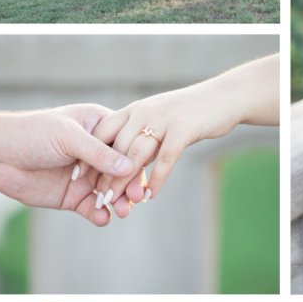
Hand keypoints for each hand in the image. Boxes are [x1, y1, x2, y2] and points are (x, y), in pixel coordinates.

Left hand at [0, 102, 137, 226]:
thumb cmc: (32, 133)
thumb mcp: (68, 137)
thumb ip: (98, 153)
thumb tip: (128, 167)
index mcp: (99, 128)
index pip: (125, 144)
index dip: (136, 160)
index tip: (141, 175)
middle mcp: (95, 152)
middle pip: (122, 171)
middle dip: (130, 185)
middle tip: (136, 198)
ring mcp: (85, 176)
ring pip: (111, 191)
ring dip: (119, 202)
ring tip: (124, 212)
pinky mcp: (73, 197)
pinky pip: (93, 208)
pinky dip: (101, 214)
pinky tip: (104, 218)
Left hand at [92, 56, 278, 203]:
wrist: (224, 97)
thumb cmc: (189, 114)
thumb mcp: (158, 122)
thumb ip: (140, 139)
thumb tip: (122, 167)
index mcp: (133, 110)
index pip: (102, 132)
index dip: (89, 154)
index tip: (78, 178)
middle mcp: (143, 112)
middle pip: (116, 147)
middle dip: (105, 176)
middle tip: (99, 200)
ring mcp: (163, 119)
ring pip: (136, 155)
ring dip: (126, 182)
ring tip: (120, 204)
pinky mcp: (184, 128)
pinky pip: (166, 158)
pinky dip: (156, 179)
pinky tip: (150, 196)